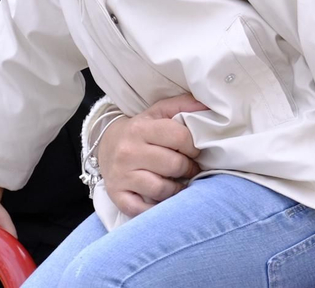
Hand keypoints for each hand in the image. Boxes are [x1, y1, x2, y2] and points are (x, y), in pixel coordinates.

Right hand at [97, 95, 208, 216]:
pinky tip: (163, 199)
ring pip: (161, 189)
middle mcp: (128, 152)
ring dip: (176, 189)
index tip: (194, 150)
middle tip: (189, 168)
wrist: (106, 145)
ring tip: (178, 183)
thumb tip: (208, 105)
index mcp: (141, 129)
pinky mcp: (117, 196)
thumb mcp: (159, 112)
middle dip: (188, 168)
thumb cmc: (142, 130)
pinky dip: (157, 208)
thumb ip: (184, 105)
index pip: (180, 138)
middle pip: (174, 165)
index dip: (194, 146)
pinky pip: (143, 210)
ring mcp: (121, 176)